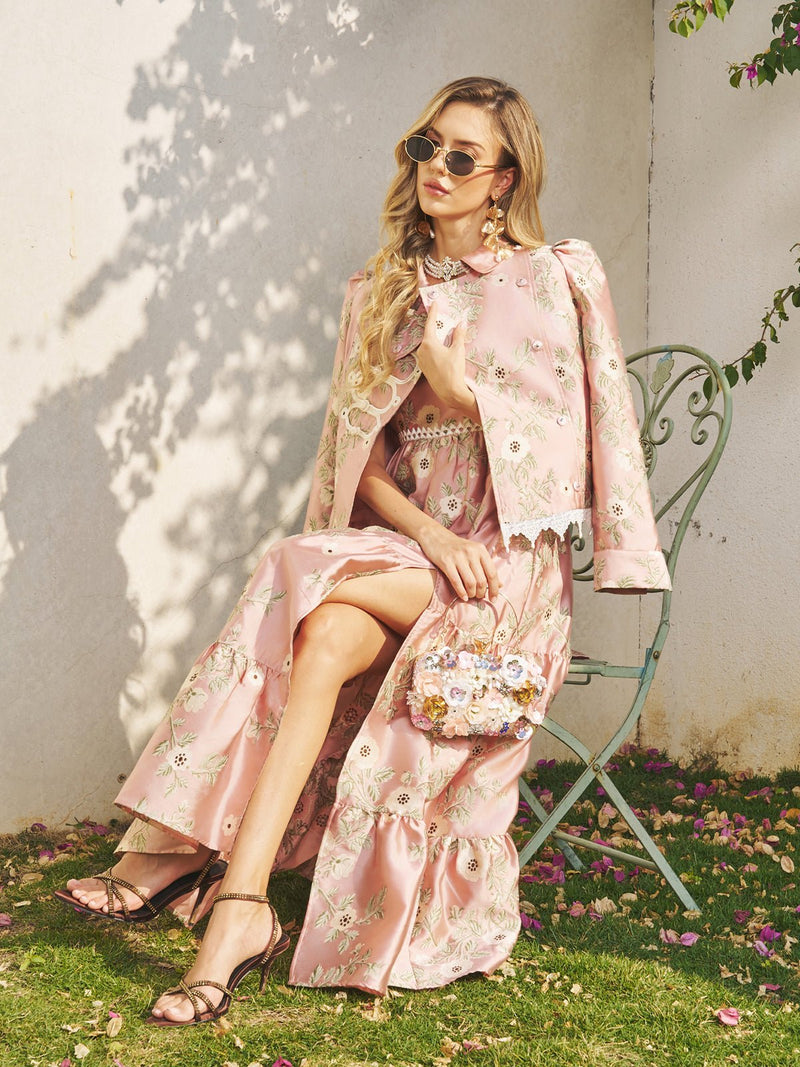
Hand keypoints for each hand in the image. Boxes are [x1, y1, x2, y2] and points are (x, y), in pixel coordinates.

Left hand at [415, 301, 474, 415]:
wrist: (449, 392)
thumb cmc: (453, 371)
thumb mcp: (458, 351)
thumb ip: (459, 335)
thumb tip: (461, 324)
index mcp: (428, 343)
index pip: (430, 323)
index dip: (433, 312)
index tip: (434, 303)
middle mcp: (421, 350)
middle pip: (429, 334)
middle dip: (436, 326)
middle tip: (442, 318)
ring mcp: (421, 360)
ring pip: (428, 344)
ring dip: (436, 338)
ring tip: (445, 334)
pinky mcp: (424, 367)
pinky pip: (428, 353)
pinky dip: (434, 348)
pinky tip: (442, 348)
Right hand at [416, 522, 499, 600]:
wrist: (437, 537)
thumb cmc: (458, 548)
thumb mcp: (475, 553)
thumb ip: (487, 568)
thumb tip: (500, 585)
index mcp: (481, 550)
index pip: (492, 573)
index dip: (494, 589)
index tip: (494, 599)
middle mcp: (471, 552)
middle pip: (481, 580)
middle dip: (481, 593)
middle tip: (479, 596)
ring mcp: (458, 557)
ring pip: (470, 583)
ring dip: (471, 593)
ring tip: (470, 595)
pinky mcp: (446, 562)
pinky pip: (456, 582)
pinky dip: (461, 592)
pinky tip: (463, 597)